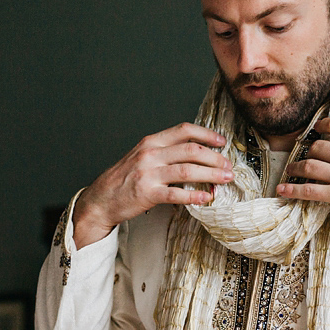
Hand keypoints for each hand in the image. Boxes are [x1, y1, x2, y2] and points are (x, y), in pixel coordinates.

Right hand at [72, 123, 234, 248]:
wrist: (101, 199)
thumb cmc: (124, 179)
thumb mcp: (142, 157)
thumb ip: (165, 152)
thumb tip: (196, 154)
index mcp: (151, 142)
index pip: (184, 131)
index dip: (207, 134)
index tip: (222, 142)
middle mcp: (150, 154)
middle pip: (191, 150)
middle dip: (215, 157)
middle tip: (228, 166)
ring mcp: (148, 173)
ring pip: (187, 170)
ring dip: (210, 174)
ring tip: (225, 179)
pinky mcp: (147, 193)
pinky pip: (176, 194)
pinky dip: (194, 196)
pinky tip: (206, 198)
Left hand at [277, 117, 329, 247]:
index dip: (322, 125)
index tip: (316, 128)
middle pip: (318, 146)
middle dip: (308, 150)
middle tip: (303, 154)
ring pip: (308, 165)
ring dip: (295, 167)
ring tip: (290, 170)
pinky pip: (307, 190)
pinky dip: (291, 189)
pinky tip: (282, 190)